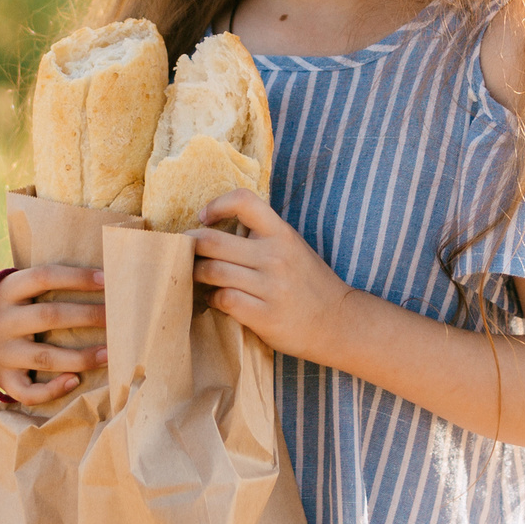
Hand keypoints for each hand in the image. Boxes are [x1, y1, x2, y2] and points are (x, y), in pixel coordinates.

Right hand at [0, 264, 106, 405]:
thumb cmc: (10, 304)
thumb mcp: (15, 285)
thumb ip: (44, 282)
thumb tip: (101, 277)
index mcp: (7, 290)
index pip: (44, 277)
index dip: (76, 277)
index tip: (107, 280)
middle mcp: (1, 320)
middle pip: (49, 316)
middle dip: (87, 316)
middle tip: (117, 317)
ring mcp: (0, 352)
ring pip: (44, 357)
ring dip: (80, 357)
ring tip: (110, 354)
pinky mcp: (2, 378)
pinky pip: (28, 391)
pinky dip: (52, 389)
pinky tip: (75, 381)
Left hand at [191, 190, 359, 364]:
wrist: (339, 322)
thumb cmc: (309, 283)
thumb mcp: (293, 247)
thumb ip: (263, 235)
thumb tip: (217, 226)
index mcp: (281, 233)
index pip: (243, 201)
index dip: (216, 205)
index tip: (205, 219)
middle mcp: (274, 256)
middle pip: (212, 240)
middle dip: (191, 246)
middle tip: (185, 252)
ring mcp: (269, 286)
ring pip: (211, 271)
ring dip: (196, 274)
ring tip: (197, 277)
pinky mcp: (264, 315)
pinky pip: (222, 299)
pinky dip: (211, 299)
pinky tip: (215, 300)